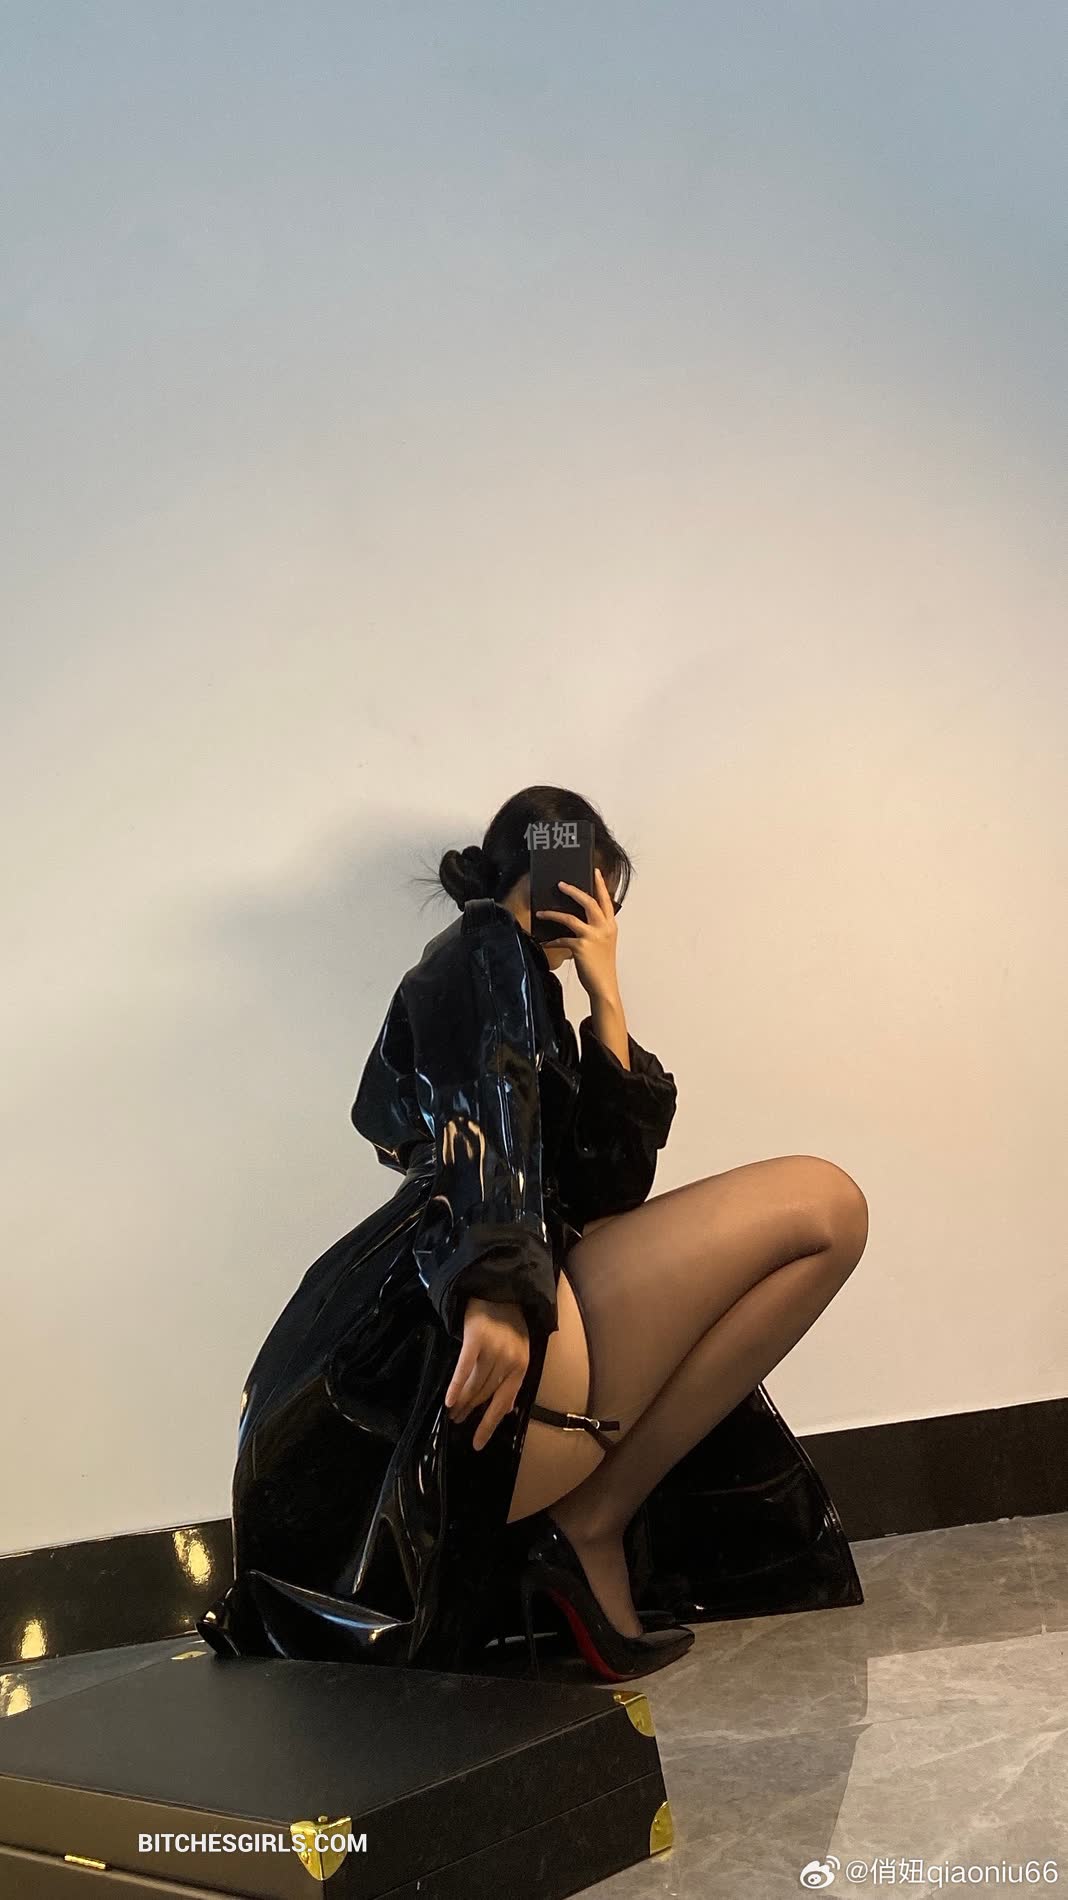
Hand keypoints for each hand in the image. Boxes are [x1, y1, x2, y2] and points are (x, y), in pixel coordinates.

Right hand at [444, 1297, 529, 1450]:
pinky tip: (448, 1401)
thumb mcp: (517, 1351)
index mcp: (521, 1366)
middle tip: (457, 1423)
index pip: (504, 1403)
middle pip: (485, 1394)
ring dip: (461, 1403)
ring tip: (452, 1414)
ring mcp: (493, 1350)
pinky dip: (455, 1386)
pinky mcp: (476, 1339)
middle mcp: (509, 1360)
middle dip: (470, 1411)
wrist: (498, 1289)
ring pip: (474, 1385)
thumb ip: (510, 1379)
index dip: (489, 1425)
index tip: (477, 1443)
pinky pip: (464, 1369)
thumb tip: (506, 1410)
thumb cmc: (507, 1323)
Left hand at [536, 866, 619, 1001]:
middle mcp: (604, 928)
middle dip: (573, 890)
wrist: (604, 986)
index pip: (606, 900)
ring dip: (553, 914)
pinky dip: (551, 941)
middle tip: (561, 884)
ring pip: (570, 918)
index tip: (595, 872)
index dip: (600, 885)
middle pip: (588, 902)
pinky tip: (544, 942)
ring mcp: (592, 937)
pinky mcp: (580, 947)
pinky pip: (561, 939)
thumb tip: (577, 919)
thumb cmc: (602, 965)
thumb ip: (596, 929)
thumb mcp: (604, 943)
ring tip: (541, 912)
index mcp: (610, 926)